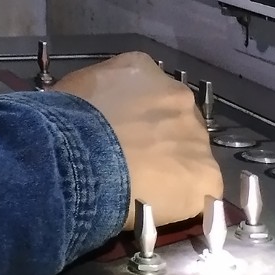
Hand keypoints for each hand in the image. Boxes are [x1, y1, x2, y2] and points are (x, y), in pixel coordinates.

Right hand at [53, 51, 221, 229]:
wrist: (81, 157)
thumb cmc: (67, 121)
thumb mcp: (72, 90)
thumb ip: (94, 95)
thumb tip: (89, 113)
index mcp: (142, 68)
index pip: (145, 89)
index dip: (133, 114)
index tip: (119, 131)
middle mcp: (177, 95)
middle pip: (174, 119)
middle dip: (158, 138)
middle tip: (132, 160)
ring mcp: (196, 135)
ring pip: (189, 154)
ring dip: (171, 167)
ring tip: (141, 188)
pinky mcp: (207, 174)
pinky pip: (199, 189)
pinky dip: (182, 199)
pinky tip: (157, 206)